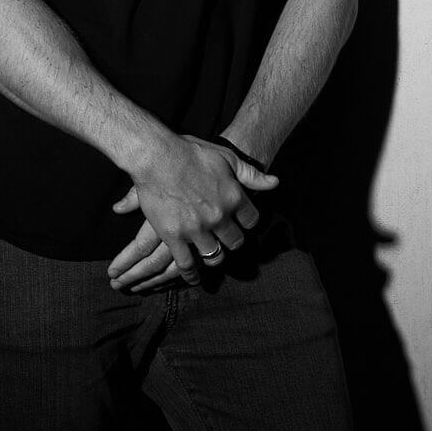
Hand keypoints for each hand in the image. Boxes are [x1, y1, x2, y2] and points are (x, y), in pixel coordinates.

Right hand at [106, 136, 276, 291]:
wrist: (156, 157)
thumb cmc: (190, 152)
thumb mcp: (226, 157)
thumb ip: (250, 174)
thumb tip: (274, 183)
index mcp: (233, 197)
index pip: (251, 220)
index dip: (247, 222)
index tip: (241, 223)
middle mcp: (219, 216)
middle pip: (235, 241)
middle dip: (232, 241)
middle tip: (226, 240)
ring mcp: (197, 230)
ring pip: (214, 256)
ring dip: (214, 257)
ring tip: (211, 256)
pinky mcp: (175, 238)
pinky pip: (187, 264)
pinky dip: (191, 275)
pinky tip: (193, 278)